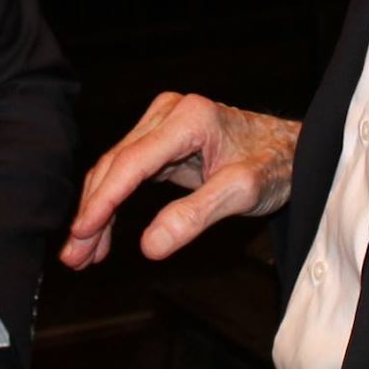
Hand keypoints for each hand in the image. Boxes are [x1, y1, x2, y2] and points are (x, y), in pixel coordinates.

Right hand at [59, 91, 299, 268]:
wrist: (294, 150)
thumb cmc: (275, 164)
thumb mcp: (241, 193)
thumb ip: (195, 217)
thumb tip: (149, 245)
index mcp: (188, 118)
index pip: (132, 161)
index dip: (103, 200)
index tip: (81, 232)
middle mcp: (169, 113)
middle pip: (116, 164)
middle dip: (93, 212)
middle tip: (73, 255)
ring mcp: (163, 123)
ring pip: (116, 169)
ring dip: (98, 211)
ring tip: (81, 254)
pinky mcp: (162, 139)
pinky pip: (129, 172)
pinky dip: (113, 203)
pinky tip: (101, 233)